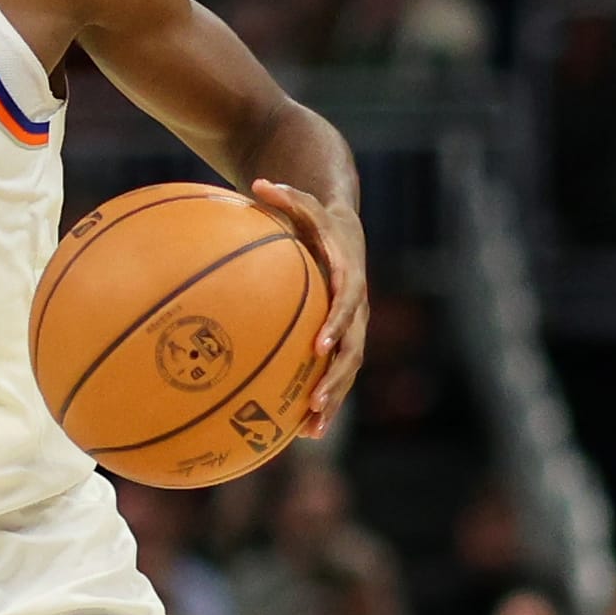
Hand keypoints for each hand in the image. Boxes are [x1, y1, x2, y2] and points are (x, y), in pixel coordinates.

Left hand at [251, 179, 368, 438]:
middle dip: (337, 379)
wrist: (343, 231)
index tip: (320, 346)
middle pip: (353, 350)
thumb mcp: (303, 202)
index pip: (347, 305)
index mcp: (350, 279)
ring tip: (310, 432)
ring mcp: (351, 328)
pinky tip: (297, 431)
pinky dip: (320, 400)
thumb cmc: (316, 217)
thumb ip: (286, 194)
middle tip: (316, 402)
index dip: (337, 326)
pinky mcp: (340, 340)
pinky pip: (333, 374)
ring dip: (332, 401)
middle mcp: (356, 309)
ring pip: (347, 371)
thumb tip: (259, 182)